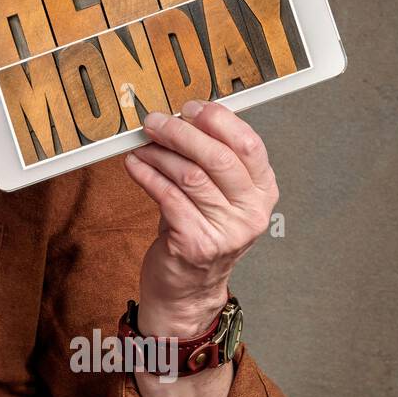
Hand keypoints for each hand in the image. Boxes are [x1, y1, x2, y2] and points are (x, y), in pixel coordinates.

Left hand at [123, 99, 277, 336]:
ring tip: (142, 145)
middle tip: (155, 121)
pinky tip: (134, 165)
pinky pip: (167, 196)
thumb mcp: (217, 196)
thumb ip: (210, 161)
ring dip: (159, 153)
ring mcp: (226, 231)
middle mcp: (251, 212)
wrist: (187, 289)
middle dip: (181, 132)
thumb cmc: (198, 231)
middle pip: (218, 158)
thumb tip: (183, 117)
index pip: (249, 145)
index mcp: (263, 192)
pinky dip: (146, 175)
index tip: (190, 108)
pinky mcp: (196, 243)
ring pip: (189, 175)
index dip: (219, 121)